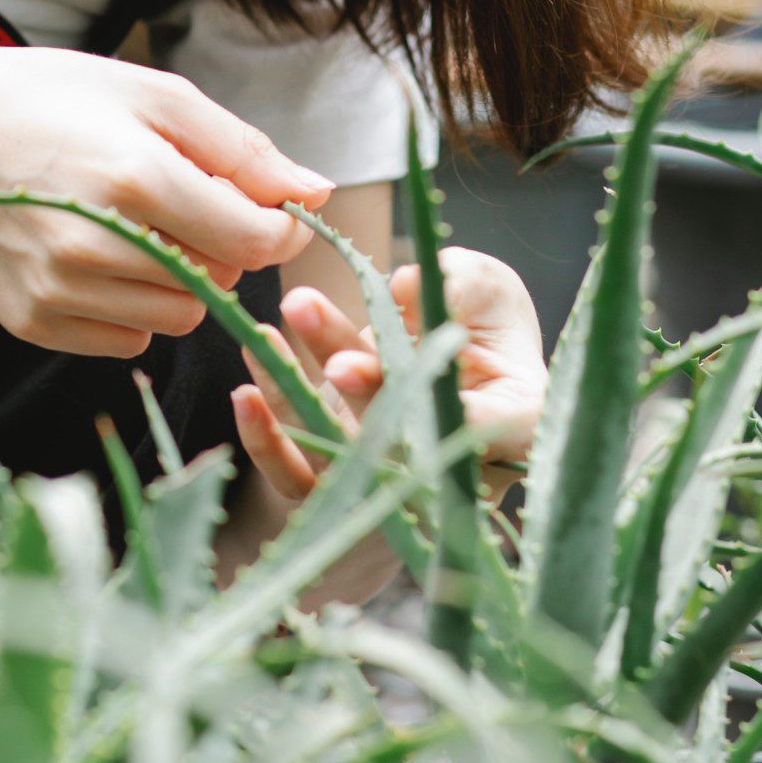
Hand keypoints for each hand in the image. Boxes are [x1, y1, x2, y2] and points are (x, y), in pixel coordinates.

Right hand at [0, 45, 333, 360]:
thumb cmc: (48, 99)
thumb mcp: (150, 95)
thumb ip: (240, 149)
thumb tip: (317, 194)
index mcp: (136, 177)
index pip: (254, 242)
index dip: (276, 227)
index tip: (262, 204)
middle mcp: (98, 245)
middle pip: (219, 285)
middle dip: (217, 249)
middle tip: (172, 200)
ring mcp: (60, 290)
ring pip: (175, 320)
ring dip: (176, 281)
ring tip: (130, 227)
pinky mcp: (33, 321)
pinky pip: (126, 341)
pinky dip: (129, 308)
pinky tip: (94, 257)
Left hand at [231, 246, 546, 505]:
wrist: (443, 343)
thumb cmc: (478, 315)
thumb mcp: (485, 285)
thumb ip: (464, 282)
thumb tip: (406, 287)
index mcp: (513, 421)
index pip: (493, 429)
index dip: (465, 418)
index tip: (434, 384)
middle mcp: (451, 463)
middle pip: (409, 441)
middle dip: (374, 400)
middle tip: (342, 364)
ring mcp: (388, 478)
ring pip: (343, 457)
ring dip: (309, 397)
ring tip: (278, 332)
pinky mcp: (336, 480)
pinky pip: (296, 474)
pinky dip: (268, 432)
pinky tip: (247, 375)